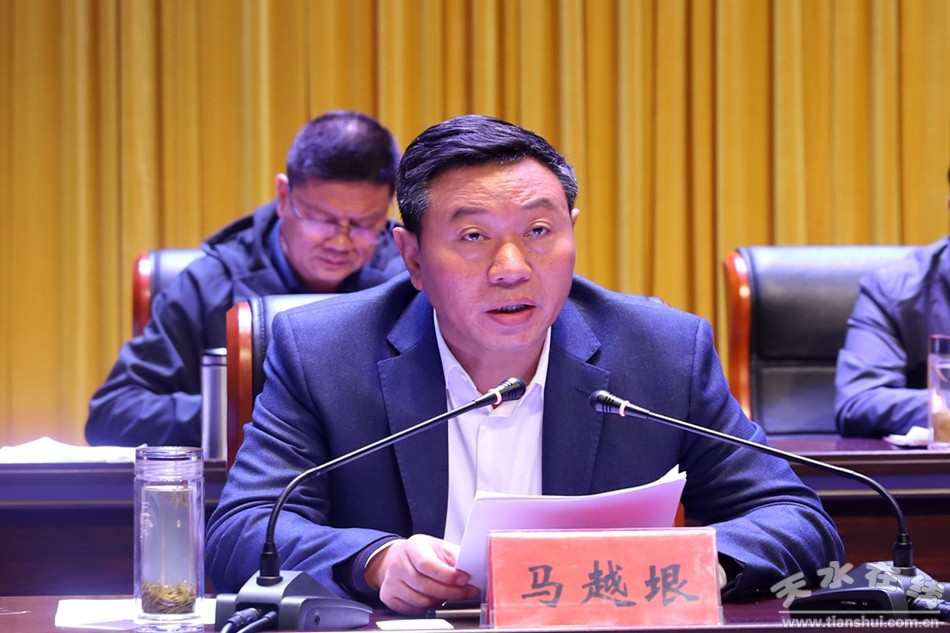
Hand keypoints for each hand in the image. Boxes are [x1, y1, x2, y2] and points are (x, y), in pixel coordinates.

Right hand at [365, 534, 479, 614]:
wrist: (400, 558)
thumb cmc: (424, 553)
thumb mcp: (441, 548)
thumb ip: (456, 557)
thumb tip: (472, 569)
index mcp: (413, 546)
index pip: (427, 564)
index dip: (447, 575)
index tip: (464, 580)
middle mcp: (398, 562)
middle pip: (424, 585)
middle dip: (450, 592)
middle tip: (466, 592)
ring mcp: (390, 580)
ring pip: (420, 600)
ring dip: (440, 601)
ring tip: (450, 594)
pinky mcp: (388, 595)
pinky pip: (412, 610)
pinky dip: (427, 608)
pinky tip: (434, 598)